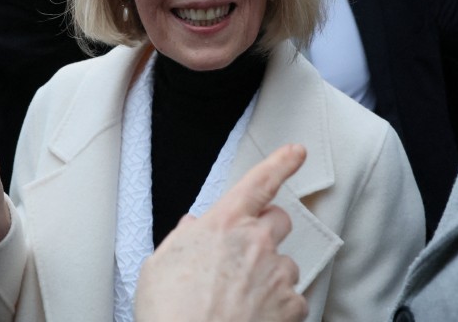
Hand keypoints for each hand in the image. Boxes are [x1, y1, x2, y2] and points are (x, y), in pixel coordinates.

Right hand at [135, 144, 309, 321]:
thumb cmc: (169, 313)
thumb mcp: (160, 265)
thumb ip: (182, 239)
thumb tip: (193, 229)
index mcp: (224, 224)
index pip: (260, 181)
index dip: (281, 162)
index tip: (296, 152)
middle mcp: (257, 242)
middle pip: (280, 220)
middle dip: (267, 230)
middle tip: (248, 253)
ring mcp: (277, 274)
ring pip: (285, 264)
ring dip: (270, 275)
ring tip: (241, 300)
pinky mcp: (290, 306)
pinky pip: (293, 300)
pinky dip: (278, 309)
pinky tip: (253, 318)